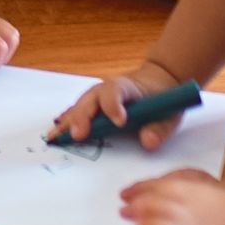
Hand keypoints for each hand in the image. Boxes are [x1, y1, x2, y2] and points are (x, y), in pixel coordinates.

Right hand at [49, 61, 183, 149]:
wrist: (155, 83)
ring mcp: (96, 98)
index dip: (114, 105)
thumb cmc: (162, 98)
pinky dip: (66, 123)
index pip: (115, 91)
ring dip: (67, 122)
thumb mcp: (169, 113)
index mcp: (126, 86)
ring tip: (55, 138)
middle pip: (90, 100)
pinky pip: (77, 113)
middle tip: (77, 135)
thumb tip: (148, 142)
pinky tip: (56, 134)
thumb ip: (160, 128)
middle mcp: (106, 89)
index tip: (119, 122)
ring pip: (79, 107)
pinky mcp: (92, 107)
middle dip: (82, 117)